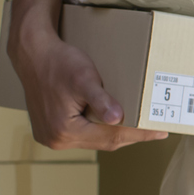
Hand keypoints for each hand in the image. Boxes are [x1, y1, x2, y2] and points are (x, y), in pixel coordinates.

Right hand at [9, 0, 167, 151]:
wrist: (32, 52)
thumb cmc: (59, 61)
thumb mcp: (83, 78)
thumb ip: (100, 99)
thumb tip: (117, 119)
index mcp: (64, 130)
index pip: (112, 137)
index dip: (139, 133)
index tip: (161, 131)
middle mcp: (55, 139)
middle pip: (104, 142)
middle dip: (132, 135)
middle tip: (157, 130)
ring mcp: (51, 136)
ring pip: (94, 140)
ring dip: (117, 133)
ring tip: (141, 126)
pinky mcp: (50, 130)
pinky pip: (83, 134)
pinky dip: (100, 129)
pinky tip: (116, 122)